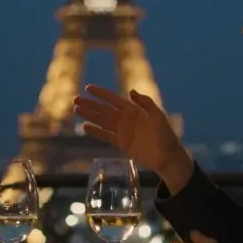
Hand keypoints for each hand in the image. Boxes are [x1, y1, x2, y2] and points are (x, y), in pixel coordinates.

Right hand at [73, 84, 191, 186]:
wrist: (167, 155)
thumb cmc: (165, 134)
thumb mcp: (157, 115)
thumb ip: (145, 102)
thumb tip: (131, 91)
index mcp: (133, 110)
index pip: (113, 99)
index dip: (101, 93)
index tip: (88, 87)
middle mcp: (125, 119)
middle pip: (103, 110)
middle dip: (90, 104)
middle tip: (75, 99)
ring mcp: (122, 131)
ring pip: (102, 121)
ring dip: (89, 116)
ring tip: (76, 110)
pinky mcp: (121, 143)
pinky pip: (106, 135)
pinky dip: (95, 131)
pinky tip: (85, 127)